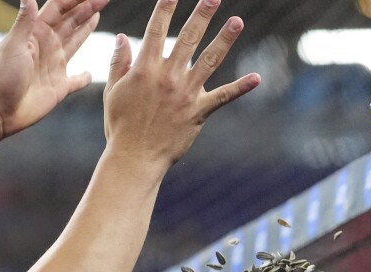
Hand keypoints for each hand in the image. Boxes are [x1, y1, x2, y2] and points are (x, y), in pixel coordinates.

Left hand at [0, 0, 108, 137]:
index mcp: (36, 34)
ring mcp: (54, 66)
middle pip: (70, 22)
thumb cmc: (2, 77)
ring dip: (85, 29)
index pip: (59, 9)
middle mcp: (47, 47)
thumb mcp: (13, 45)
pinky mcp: (59, 87)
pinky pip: (76, 80)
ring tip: (97, 16)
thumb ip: (25, 22)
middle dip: (86, 8)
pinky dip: (84, 77)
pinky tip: (90, 73)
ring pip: (75, 43)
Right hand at [102, 0, 260, 169]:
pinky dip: (240, 88)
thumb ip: (119, 62)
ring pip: (209, 60)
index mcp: (145, 68)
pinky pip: (223, 97)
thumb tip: (123, 37)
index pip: (156, 29)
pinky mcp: (198, 112)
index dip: (165, 6)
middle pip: (188, 37)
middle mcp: (168, 76)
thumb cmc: (120, 125)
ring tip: (237, 20)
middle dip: (201, 14)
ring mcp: (185, 93)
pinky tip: (257, 78)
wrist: (134, 158)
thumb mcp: (113, 91)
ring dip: (224, 39)